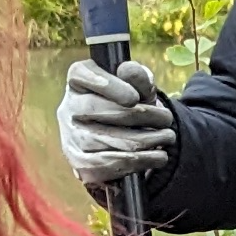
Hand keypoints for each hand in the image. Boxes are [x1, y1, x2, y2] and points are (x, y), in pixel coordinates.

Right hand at [58, 56, 175, 187]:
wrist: (121, 141)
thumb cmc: (129, 105)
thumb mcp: (138, 87)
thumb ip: (137, 76)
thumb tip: (130, 71)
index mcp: (77, 80)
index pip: (81, 74)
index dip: (108, 86)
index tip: (134, 98)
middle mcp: (68, 108)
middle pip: (97, 109)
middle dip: (139, 115)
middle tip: (166, 119)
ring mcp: (71, 138)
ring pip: (108, 139)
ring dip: (146, 140)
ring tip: (168, 137)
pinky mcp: (81, 164)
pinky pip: (111, 163)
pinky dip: (140, 161)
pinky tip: (158, 157)